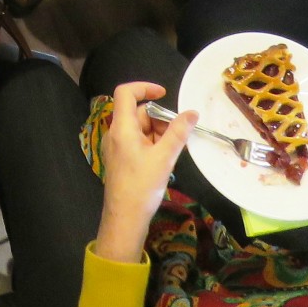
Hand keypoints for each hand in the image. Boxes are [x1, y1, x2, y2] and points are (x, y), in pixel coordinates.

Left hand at [94, 81, 193, 262]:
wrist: (125, 219)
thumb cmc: (142, 186)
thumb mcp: (164, 157)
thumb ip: (178, 133)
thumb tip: (192, 113)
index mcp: (121, 128)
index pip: (126, 93)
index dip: (144, 87)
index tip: (164, 94)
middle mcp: (116, 134)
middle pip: (137, 112)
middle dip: (160, 118)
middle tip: (179, 133)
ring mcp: (118, 147)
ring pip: (141, 129)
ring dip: (159, 133)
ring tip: (175, 149)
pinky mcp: (122, 159)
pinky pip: (139, 142)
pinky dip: (154, 144)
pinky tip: (167, 157)